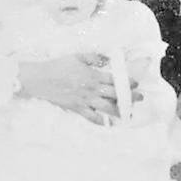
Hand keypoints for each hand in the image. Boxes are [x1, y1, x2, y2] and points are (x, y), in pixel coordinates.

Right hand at [18, 53, 140, 123]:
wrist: (40, 79)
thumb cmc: (58, 66)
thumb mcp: (77, 57)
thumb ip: (94, 58)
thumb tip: (108, 60)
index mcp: (92, 75)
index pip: (114, 80)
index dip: (127, 82)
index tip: (135, 84)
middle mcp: (91, 89)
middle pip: (114, 94)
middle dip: (129, 97)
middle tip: (140, 98)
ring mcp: (84, 100)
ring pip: (106, 108)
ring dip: (119, 110)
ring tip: (129, 112)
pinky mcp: (77, 109)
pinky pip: (91, 117)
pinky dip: (101, 121)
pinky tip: (108, 123)